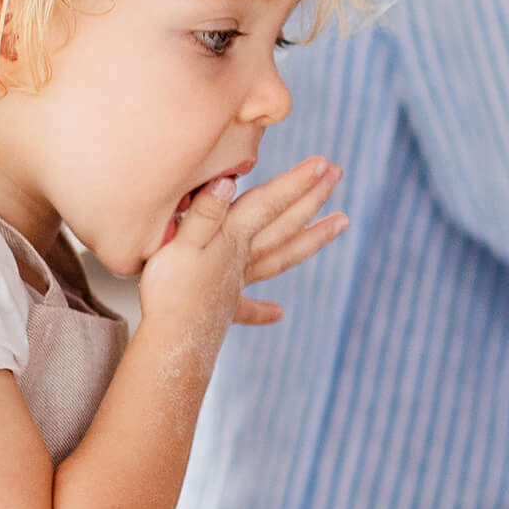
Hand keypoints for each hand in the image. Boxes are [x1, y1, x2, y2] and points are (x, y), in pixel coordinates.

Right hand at [138, 157, 346, 331]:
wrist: (168, 344)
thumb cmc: (168, 294)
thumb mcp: (180, 245)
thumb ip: (204, 213)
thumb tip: (228, 182)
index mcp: (232, 239)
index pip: (269, 203)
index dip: (296, 182)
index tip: (324, 163)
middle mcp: (241, 258)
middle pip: (285, 224)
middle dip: (311, 198)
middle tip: (337, 174)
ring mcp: (236, 283)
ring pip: (281, 256)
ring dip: (311, 239)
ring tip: (341, 223)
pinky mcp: (224, 308)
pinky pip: (247, 308)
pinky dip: (263, 310)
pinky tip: (279, 313)